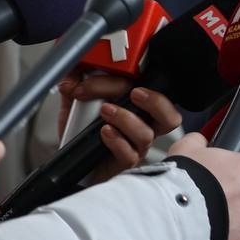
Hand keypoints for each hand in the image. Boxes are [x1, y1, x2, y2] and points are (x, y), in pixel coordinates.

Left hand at [58, 71, 181, 181]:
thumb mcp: (76, 106)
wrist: (70, 162)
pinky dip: (117, 141)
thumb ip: (77, 88)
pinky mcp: (124, 165)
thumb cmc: (81, 134)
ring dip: (127, 119)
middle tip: (135, 93)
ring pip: (146, 135)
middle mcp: (141, 128)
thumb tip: (72, 77)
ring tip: (106, 111)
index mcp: (138, 109)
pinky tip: (104, 132)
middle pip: (169, 117)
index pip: (152, 91)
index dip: (135, 80)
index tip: (110, 74)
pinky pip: (129, 155)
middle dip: (156, 102)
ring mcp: (135, 147)